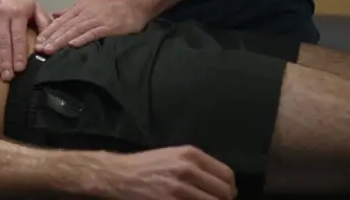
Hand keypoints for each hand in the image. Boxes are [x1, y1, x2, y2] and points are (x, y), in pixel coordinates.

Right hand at [0, 0, 50, 80]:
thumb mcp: (35, 6)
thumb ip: (44, 23)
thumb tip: (48, 43)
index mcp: (17, 12)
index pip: (18, 37)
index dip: (18, 54)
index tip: (19, 69)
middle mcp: (1, 14)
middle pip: (3, 41)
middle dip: (5, 61)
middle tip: (7, 77)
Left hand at [35, 0, 150, 53]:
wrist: (133, 4)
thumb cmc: (110, 7)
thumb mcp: (87, 5)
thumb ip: (70, 11)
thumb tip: (53, 15)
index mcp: (79, 8)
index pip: (60, 20)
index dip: (48, 31)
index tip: (37, 41)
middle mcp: (85, 13)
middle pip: (65, 26)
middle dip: (51, 38)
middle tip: (39, 48)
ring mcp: (96, 19)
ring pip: (75, 30)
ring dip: (61, 40)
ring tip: (50, 49)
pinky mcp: (107, 27)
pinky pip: (92, 33)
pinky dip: (82, 39)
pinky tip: (72, 45)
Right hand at [106, 145, 236, 199]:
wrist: (119, 175)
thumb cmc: (147, 166)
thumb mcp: (174, 156)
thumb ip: (197, 166)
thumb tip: (222, 184)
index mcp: (191, 155)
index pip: (227, 175)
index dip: (230, 189)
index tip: (225, 196)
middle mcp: (187, 169)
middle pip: (224, 193)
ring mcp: (179, 189)